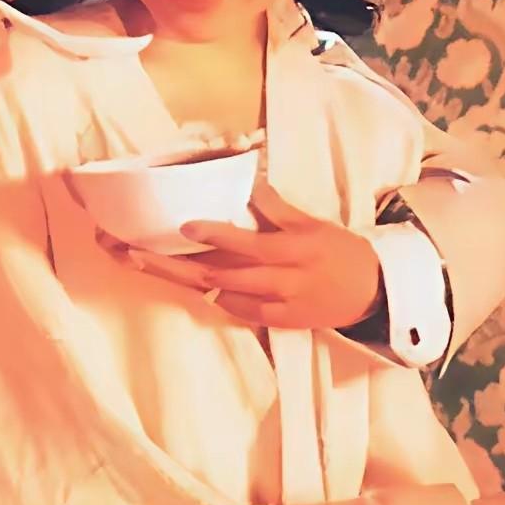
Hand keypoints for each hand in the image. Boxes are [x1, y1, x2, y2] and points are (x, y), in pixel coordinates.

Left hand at [116, 182, 383, 329]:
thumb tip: (250, 182)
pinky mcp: (275, 322)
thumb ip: (278, 209)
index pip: (247, 245)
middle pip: (219, 277)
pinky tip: (178, 283)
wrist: (372, 295)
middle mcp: (279, 282)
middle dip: (172, 267)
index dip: (216, 237)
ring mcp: (275, 306)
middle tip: (132, 252)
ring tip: (140, 263)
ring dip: (179, 281)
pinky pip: (235, 311)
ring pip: (219, 296)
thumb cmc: (341, 252)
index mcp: (290, 252)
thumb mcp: (313, 224)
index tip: (185, 226)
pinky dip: (210, 297)